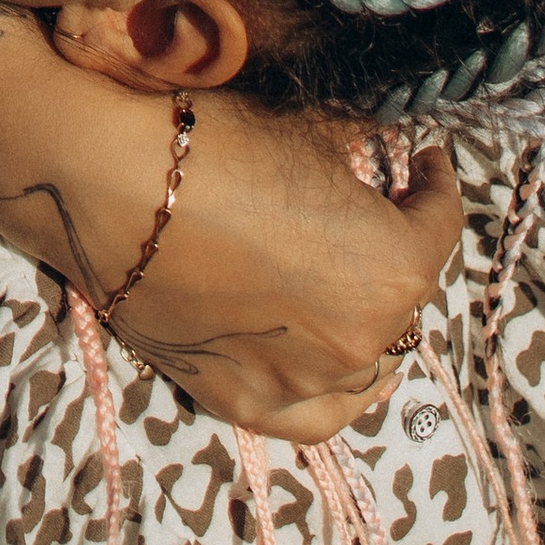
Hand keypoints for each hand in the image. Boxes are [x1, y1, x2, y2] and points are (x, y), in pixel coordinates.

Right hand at [112, 105, 462, 441]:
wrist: (105, 180)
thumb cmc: (211, 143)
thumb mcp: (311, 133)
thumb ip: (365, 161)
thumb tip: (386, 160)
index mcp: (391, 271)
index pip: (439, 225)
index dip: (435, 183)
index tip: (424, 159)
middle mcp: (358, 343)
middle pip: (403, 294)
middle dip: (395, 246)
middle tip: (374, 206)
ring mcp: (298, 383)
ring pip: (366, 360)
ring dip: (366, 314)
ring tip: (347, 278)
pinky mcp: (240, 401)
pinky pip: (311, 411)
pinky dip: (330, 383)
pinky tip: (332, 357)